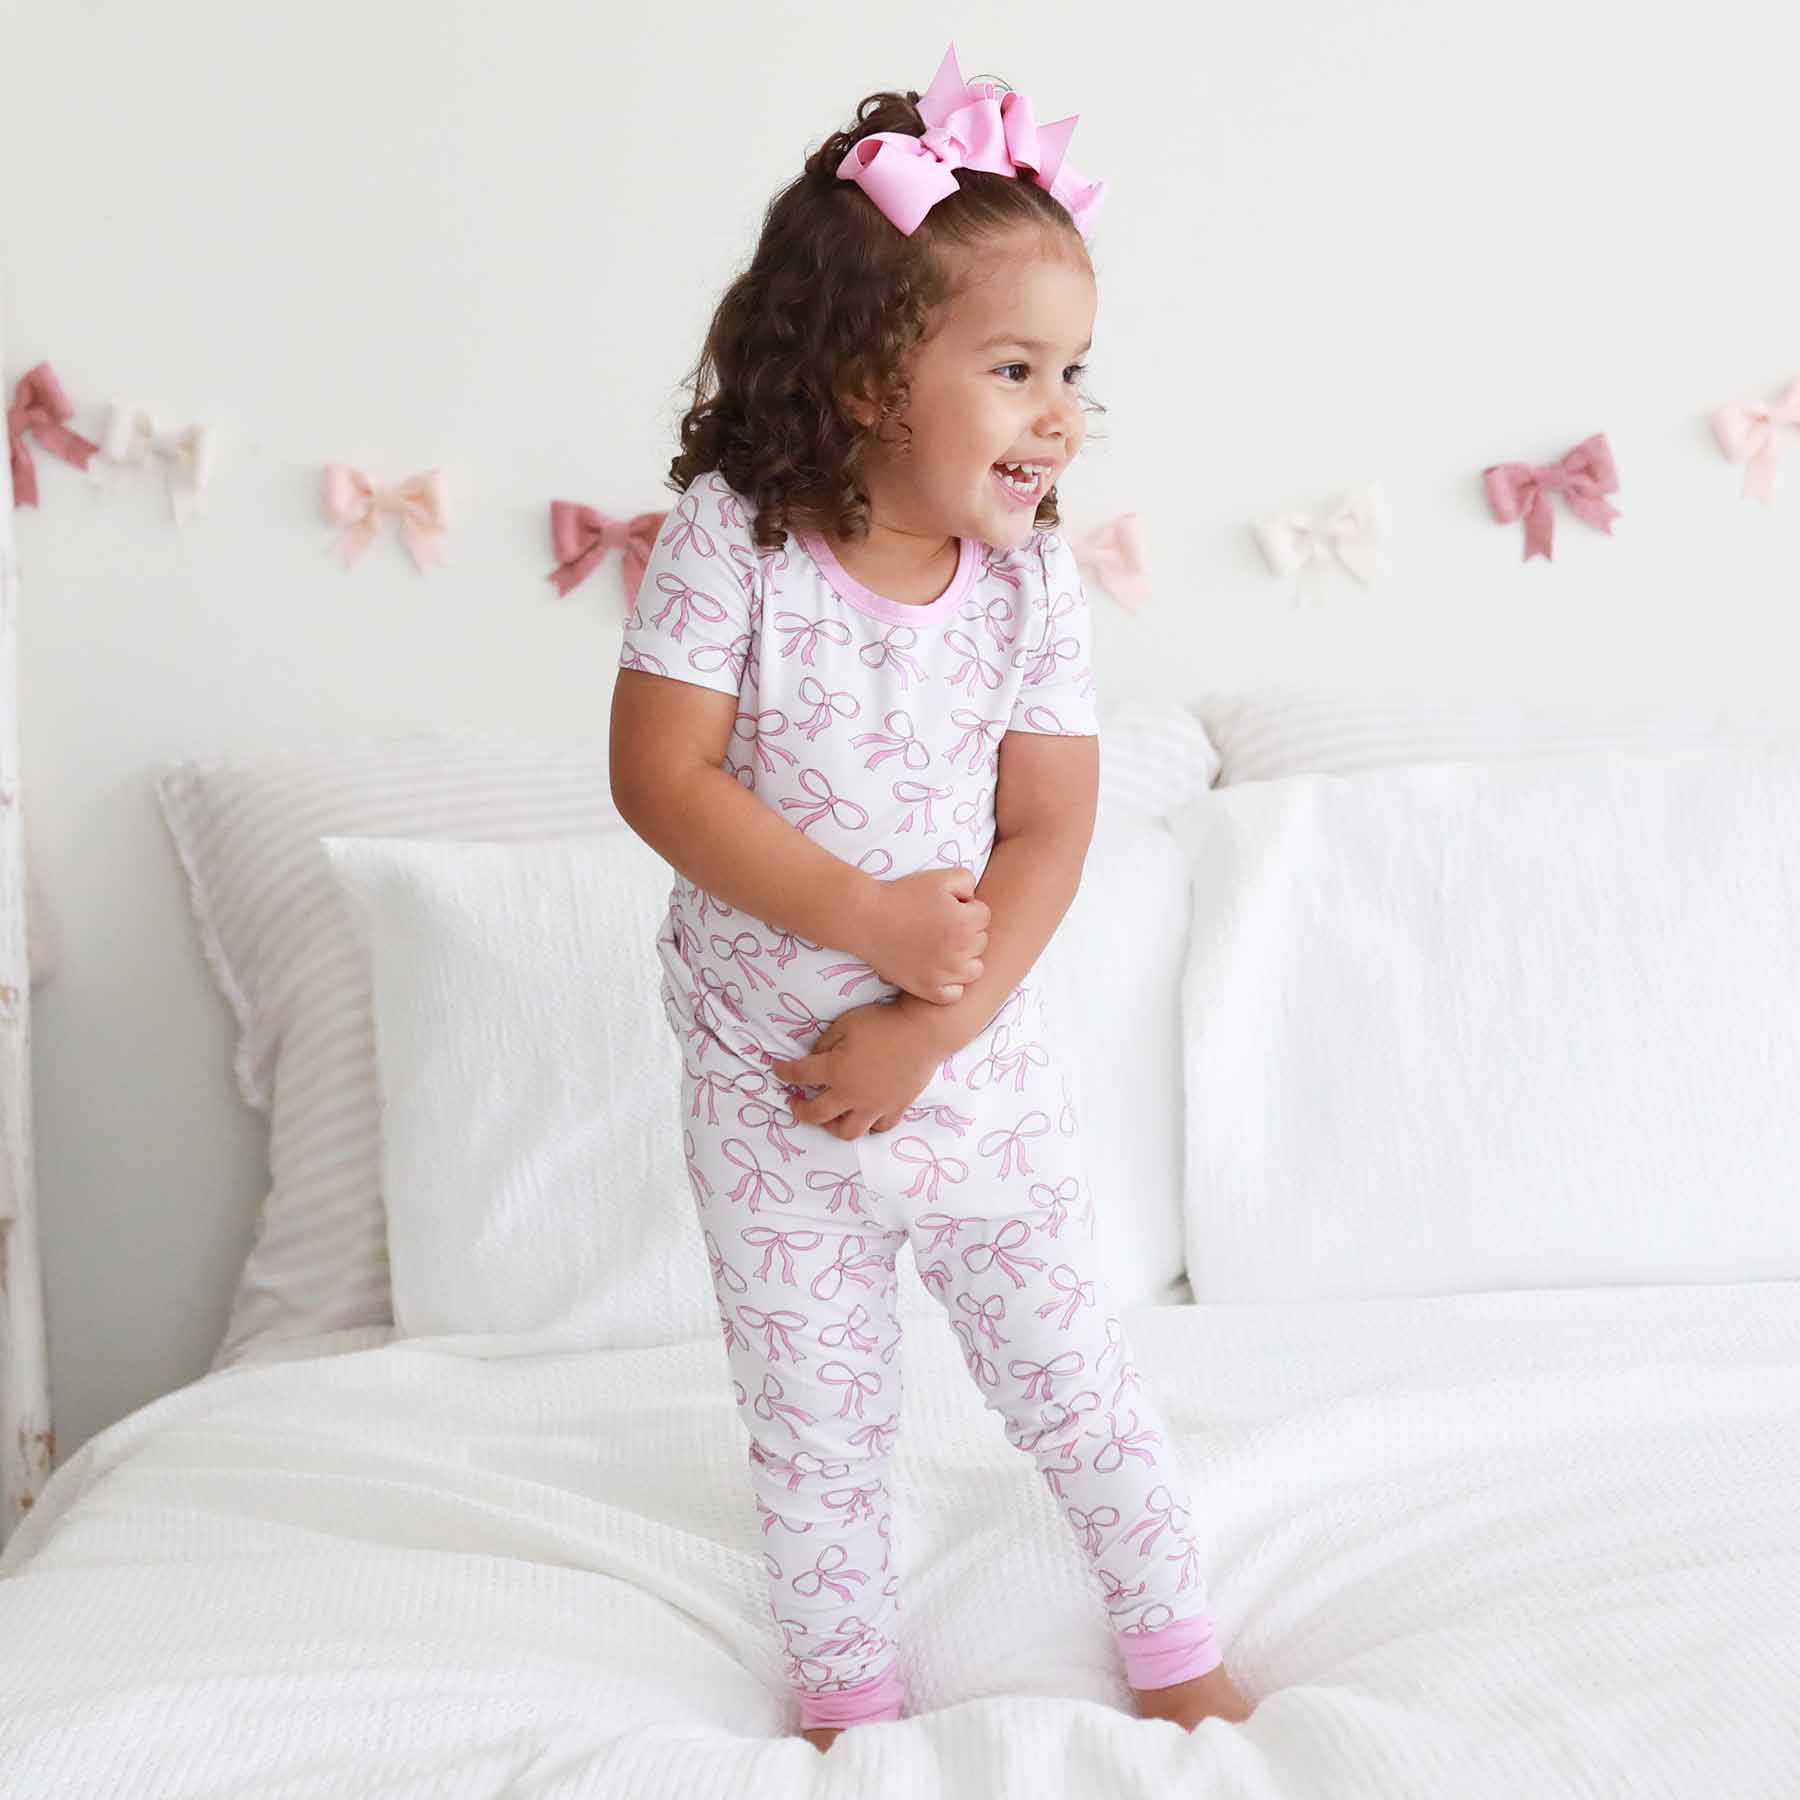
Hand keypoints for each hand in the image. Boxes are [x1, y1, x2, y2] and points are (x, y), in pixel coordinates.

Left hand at [769, 1000, 947, 1139]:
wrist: (923, 1032)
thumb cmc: (882, 1023)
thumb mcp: (846, 1024)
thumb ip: (825, 1043)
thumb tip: (815, 1057)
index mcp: (835, 1070)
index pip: (799, 1075)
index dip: (784, 1072)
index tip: (777, 1070)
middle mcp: (851, 1094)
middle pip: (816, 1115)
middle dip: (800, 1111)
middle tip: (796, 1104)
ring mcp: (874, 1106)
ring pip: (847, 1132)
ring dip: (832, 1126)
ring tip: (831, 1116)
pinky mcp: (895, 1108)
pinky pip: (879, 1127)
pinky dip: (869, 1123)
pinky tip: (865, 1114)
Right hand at [853, 868, 989, 1005]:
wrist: (867, 919)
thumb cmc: (903, 895)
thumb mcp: (940, 877)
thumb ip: (968, 882)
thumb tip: (974, 901)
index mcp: (966, 922)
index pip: (984, 915)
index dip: (966, 907)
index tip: (945, 906)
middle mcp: (960, 951)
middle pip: (980, 942)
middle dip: (966, 931)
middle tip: (938, 926)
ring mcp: (945, 973)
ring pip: (974, 970)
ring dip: (964, 959)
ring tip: (942, 948)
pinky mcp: (929, 989)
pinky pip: (954, 994)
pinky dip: (950, 985)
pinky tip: (936, 970)